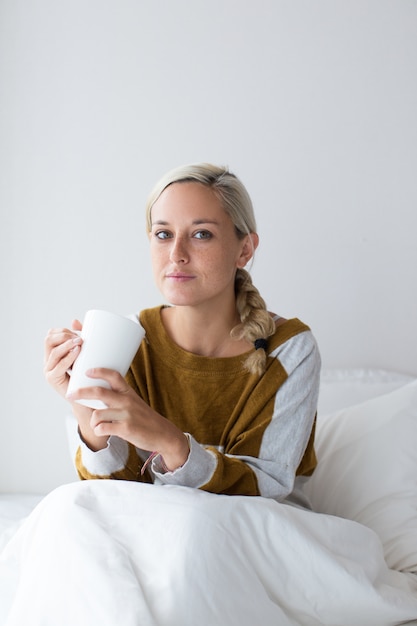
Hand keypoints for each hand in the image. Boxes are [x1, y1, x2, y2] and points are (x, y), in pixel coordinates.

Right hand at [44, 320, 82, 398]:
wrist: (85, 398)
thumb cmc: (85, 375)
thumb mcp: (83, 355)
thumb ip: (79, 339)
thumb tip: (75, 321)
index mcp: (52, 352)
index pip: (51, 335)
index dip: (63, 331)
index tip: (78, 333)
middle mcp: (48, 360)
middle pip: (49, 340)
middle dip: (64, 335)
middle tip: (80, 338)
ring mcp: (48, 370)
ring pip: (53, 351)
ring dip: (67, 344)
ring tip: (80, 342)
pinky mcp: (52, 379)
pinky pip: (58, 366)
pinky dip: (68, 357)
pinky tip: (76, 352)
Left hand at [67, 368, 189, 470]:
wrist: (162, 434)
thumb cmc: (144, 418)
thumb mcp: (134, 402)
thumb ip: (118, 397)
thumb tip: (97, 392)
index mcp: (128, 393)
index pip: (114, 376)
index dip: (99, 371)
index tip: (87, 370)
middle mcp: (127, 401)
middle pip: (99, 392)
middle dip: (81, 392)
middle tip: (71, 395)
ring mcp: (126, 415)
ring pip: (97, 414)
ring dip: (93, 421)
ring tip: (97, 425)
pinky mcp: (126, 429)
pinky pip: (102, 428)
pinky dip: (98, 430)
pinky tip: (103, 431)